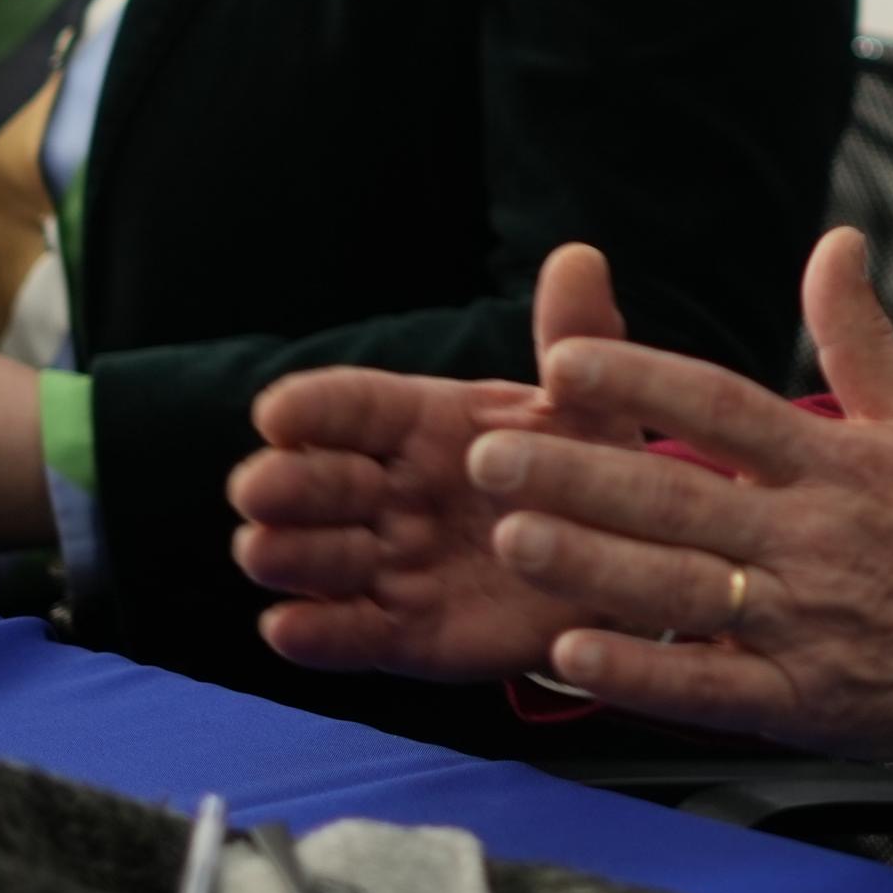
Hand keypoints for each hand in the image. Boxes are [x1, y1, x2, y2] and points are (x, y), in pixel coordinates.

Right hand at [230, 241, 632, 681]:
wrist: (626, 565)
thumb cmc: (591, 469)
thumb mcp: (590, 404)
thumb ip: (577, 338)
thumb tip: (580, 256)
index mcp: (421, 423)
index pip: (351, 405)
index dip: (312, 407)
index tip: (276, 413)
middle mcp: (389, 492)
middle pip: (314, 483)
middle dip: (285, 484)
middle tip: (265, 488)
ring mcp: (390, 564)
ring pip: (314, 559)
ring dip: (290, 555)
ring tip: (268, 552)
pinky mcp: (402, 634)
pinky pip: (347, 636)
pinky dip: (314, 635)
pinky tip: (288, 627)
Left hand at [477, 227, 892, 761]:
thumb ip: (861, 334)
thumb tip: (836, 239)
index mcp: (836, 465)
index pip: (725, 410)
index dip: (644, 384)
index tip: (565, 363)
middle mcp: (813, 539)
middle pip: (681, 500)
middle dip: (580, 476)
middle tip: (492, 456)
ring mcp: (803, 624)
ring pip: (681, 592)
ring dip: (591, 568)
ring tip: (510, 540)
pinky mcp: (800, 702)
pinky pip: (707, 688)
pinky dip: (640, 673)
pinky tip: (572, 654)